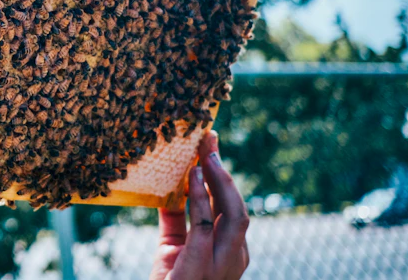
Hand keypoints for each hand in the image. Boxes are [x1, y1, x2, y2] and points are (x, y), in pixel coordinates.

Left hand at [149, 131, 249, 279]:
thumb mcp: (173, 245)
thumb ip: (176, 218)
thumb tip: (170, 187)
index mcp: (231, 250)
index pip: (231, 205)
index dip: (222, 174)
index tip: (210, 145)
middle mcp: (234, 257)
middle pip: (237, 205)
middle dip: (224, 170)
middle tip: (208, 140)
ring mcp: (222, 266)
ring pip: (233, 214)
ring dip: (218, 179)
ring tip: (203, 154)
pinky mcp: (201, 268)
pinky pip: (204, 226)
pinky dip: (199, 197)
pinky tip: (191, 177)